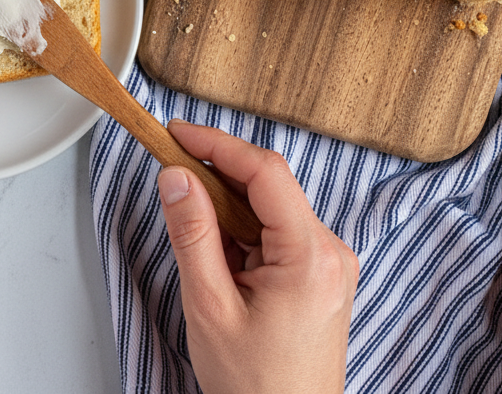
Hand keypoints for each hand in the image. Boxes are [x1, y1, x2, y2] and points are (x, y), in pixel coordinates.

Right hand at [156, 120, 357, 393]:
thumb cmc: (256, 385)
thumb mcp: (210, 306)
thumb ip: (192, 235)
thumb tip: (176, 177)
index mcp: (311, 258)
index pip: (265, 172)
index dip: (217, 144)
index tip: (177, 133)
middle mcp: (331, 253)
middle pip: (269, 185)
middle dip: (217, 174)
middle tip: (170, 171)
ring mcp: (330, 264)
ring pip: (271, 208)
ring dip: (229, 206)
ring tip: (192, 231)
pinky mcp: (321, 275)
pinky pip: (279, 232)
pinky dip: (244, 230)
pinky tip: (219, 253)